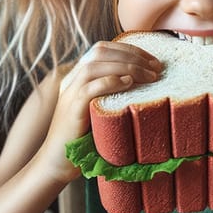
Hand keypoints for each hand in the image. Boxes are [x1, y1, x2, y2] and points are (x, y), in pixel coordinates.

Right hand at [37, 41, 162, 182]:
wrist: (56, 163)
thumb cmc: (84, 138)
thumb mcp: (100, 109)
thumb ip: (113, 93)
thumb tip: (143, 83)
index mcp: (78, 76)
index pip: (102, 49)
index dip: (128, 49)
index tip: (152, 60)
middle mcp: (71, 80)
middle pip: (100, 51)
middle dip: (132, 55)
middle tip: (156, 68)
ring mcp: (69, 94)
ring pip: (95, 66)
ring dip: (126, 66)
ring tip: (149, 76)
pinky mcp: (71, 110)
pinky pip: (88, 89)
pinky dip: (110, 82)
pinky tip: (128, 84)